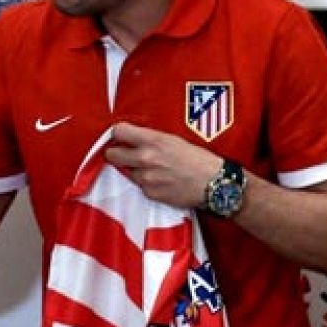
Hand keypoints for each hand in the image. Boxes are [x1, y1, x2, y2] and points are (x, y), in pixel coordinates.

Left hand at [104, 122, 221, 208]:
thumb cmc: (198, 160)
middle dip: (117, 154)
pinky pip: (140, 186)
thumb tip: (133, 139)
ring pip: (126, 172)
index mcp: (153, 140)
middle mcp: (145, 158)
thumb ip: (151, 139)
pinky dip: (146, 184)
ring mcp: (146, 178)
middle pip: (112, 154)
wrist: (213, 184)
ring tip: (154, 169)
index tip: (120, 138)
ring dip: (134, 170)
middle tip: (125, 154)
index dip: (118, 135)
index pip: (119, 132)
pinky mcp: (150, 193)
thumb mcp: (174, 140)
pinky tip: (161, 181)